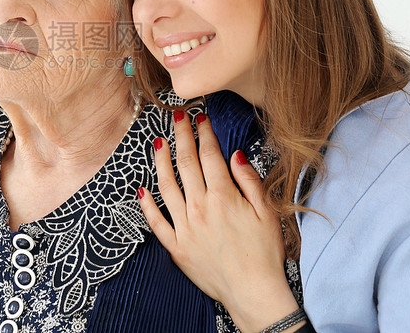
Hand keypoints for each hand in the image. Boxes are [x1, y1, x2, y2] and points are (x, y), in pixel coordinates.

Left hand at [137, 111, 301, 331]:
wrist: (254, 293)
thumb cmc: (265, 254)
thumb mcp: (268, 213)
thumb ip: (249, 181)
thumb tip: (234, 155)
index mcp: (224, 198)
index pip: (210, 156)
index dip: (204, 133)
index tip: (200, 118)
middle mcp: (200, 208)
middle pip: (186, 164)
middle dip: (181, 136)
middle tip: (177, 117)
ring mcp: (185, 228)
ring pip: (166, 187)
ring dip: (161, 161)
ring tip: (158, 142)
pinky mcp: (176, 247)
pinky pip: (156, 222)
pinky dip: (146, 205)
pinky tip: (141, 189)